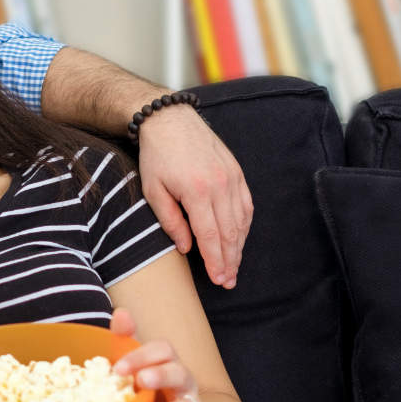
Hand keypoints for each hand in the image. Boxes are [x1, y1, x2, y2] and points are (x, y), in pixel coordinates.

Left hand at [109, 309, 206, 401]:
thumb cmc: (146, 386)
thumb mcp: (134, 362)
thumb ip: (126, 339)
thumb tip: (121, 312)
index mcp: (167, 362)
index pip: (162, 350)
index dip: (141, 356)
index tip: (117, 368)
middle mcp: (183, 383)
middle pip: (179, 373)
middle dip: (160, 375)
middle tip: (140, 381)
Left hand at [135, 105, 252, 288]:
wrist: (171, 120)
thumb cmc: (156, 156)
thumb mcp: (153, 190)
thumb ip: (170, 221)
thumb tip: (186, 248)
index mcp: (197, 191)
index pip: (211, 236)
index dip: (215, 261)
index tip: (218, 279)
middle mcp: (220, 185)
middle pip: (230, 232)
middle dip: (230, 260)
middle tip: (228, 281)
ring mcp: (232, 177)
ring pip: (242, 221)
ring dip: (239, 247)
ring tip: (234, 267)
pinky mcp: (237, 172)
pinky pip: (246, 205)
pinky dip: (245, 225)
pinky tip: (239, 240)